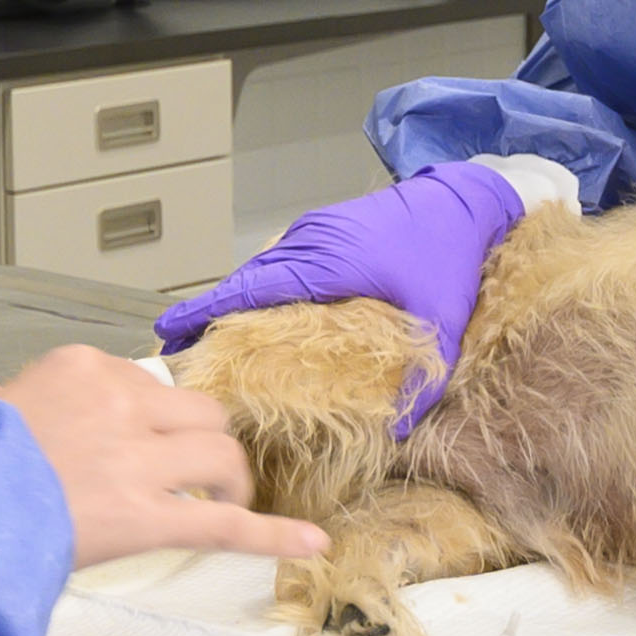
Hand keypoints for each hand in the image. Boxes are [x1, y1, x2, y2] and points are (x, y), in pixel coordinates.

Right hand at [1, 345, 326, 567]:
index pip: (148, 384)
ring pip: (221, 459)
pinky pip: (225, 525)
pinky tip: (311, 542)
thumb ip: (10, 394)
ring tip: (225, 504)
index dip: (153, 421)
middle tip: (196, 478)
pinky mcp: (146, 518)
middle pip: (201, 415)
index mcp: (81, 368)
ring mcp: (136, 461)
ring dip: (230, 484)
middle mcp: (118, 403)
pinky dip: (274, 534)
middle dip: (206, 446)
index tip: (139, 446)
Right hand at [152, 162, 532, 432]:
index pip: (250, 287)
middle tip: (179, 355)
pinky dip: (260, 286)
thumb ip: (419, 378)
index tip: (168, 334)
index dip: (205, 311)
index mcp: (325, 261)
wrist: (466, 199)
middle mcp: (309, 242)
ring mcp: (314, 232)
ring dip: (235, 302)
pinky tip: (258, 315)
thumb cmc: (449, 254)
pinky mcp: (324, 230)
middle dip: (210, 315)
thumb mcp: (438, 320)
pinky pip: (279, 260)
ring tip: (209, 340)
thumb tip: (397, 436)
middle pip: (244, 282)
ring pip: (260, 270)